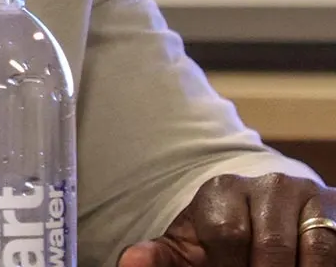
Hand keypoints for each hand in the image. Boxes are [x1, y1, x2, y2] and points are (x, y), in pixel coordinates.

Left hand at [119, 174, 335, 266]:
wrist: (278, 221)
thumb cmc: (226, 243)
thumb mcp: (193, 249)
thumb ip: (163, 258)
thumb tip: (129, 264)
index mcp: (222, 191)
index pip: (227, 233)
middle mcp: (267, 185)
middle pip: (269, 249)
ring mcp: (305, 197)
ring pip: (310, 252)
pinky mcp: (333, 211)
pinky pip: (330, 250)